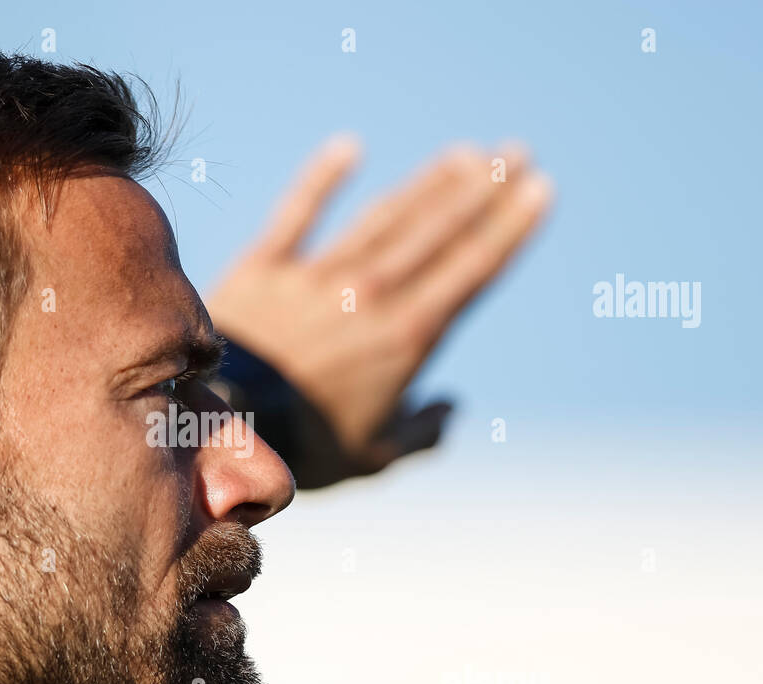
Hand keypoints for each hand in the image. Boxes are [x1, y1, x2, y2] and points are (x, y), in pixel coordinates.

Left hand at [207, 136, 552, 478]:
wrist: (222, 428)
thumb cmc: (301, 452)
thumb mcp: (373, 457)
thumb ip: (419, 434)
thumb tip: (449, 410)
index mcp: (407, 337)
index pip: (473, 268)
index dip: (511, 225)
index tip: (540, 189)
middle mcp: (371, 294)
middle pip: (440, 230)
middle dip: (484, 188)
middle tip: (516, 153)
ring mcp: (317, 275)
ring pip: (386, 216)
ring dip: (429, 182)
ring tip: (464, 154)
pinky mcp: (264, 267)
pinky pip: (298, 212)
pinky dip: (323, 178)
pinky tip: (349, 147)